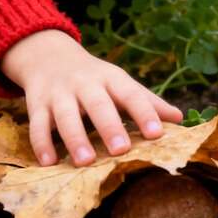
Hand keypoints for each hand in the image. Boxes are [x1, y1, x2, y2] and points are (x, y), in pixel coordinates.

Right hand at [0, 30, 182, 166]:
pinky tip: (49, 162)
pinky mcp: (36, 103)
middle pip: (98, 104)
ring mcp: (59, 93)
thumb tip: (180, 119)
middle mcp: (85, 84)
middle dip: (110, 126)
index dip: (146, 113)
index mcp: (111, 78)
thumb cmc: (94, 77)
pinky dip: (41, 143)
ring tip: (86, 161)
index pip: (132, 94)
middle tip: (121, 149)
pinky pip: (37, 124)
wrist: (47, 55)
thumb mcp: (120, 83)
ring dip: (75, 138)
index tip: (158, 133)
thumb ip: (147, 101)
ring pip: (66, 116)